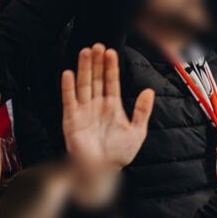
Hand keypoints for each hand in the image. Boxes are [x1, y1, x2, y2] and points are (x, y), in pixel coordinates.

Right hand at [61, 45, 153, 189]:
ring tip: (85, 52)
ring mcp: (84, 111)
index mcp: (112, 106)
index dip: (111, 66)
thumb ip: (142, 111)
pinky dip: (68, 88)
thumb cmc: (119, 154)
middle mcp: (97, 105)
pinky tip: (68, 73)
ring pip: (84, 85)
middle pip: (97, 79)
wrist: (104, 172)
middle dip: (97, 62)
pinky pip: (69, 101)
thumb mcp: (137, 131)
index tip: (111, 51)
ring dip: (84, 69)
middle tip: (97, 45)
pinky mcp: (71, 121)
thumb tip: (149, 91)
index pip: (111, 81)